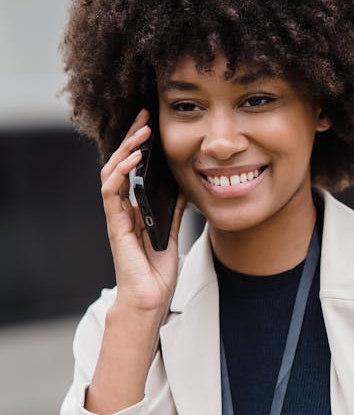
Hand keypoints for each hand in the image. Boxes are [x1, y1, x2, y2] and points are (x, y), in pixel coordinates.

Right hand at [99, 108, 186, 315]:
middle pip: (120, 164)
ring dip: (125, 150)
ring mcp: (116, 216)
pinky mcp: (115, 225)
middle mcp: (122, 209)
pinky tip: (132, 161)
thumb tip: (182, 186)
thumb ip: (172, 210)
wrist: (150, 299)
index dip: (138, 145)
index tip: (150, 123)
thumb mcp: (172, 233)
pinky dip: (120, 174)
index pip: (132, 168)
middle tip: (144, 116)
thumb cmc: (157, 272)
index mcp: (134, 208)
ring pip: (112, 173)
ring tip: (141, 132)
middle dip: (131, 137)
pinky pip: (111, 193)